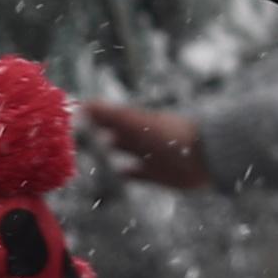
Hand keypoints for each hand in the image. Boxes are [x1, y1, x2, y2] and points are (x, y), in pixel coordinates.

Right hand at [78, 100, 209, 192]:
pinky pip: (137, 174)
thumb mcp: (137, 123)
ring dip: (111, 151)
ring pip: (125, 150)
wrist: (205, 157)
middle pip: (115, 132)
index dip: (92, 115)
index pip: (108, 115)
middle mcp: (140, 137)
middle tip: (79, 134)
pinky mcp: (156, 174)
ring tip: (95, 151)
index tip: (73, 114)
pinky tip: (118, 173)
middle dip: (98, 132)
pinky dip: (126, 173)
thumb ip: (111, 115)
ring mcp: (148, 154)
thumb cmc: (171, 135)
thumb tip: (83, 104)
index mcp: (135, 121)